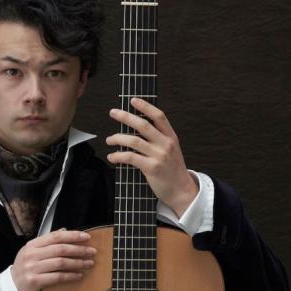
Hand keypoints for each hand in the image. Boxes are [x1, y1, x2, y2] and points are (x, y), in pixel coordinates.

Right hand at [11, 229, 96, 290]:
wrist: (13, 288)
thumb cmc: (26, 268)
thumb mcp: (33, 252)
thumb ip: (47, 241)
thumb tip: (65, 230)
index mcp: (32, 244)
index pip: (56, 236)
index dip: (72, 235)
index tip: (86, 237)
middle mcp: (32, 254)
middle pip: (60, 249)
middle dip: (79, 249)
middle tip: (92, 252)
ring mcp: (32, 267)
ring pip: (61, 262)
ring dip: (78, 262)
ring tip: (89, 263)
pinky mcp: (34, 281)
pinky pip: (57, 277)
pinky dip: (70, 275)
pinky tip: (79, 275)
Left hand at [106, 97, 198, 216]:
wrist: (181, 190)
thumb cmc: (172, 170)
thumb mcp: (170, 150)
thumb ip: (158, 139)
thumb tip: (137, 130)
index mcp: (171, 137)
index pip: (159, 116)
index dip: (145, 106)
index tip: (133, 100)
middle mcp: (166, 144)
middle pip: (143, 125)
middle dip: (125, 117)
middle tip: (113, 112)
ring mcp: (159, 156)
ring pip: (133, 141)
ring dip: (117, 138)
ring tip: (109, 139)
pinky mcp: (151, 168)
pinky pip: (130, 157)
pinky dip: (118, 156)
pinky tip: (112, 157)